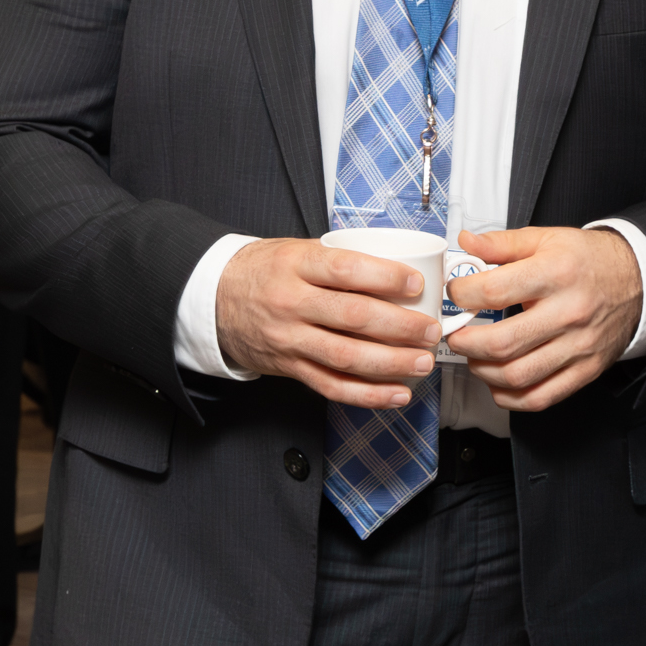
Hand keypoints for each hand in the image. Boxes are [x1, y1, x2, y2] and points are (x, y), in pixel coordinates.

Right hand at [215, 238, 440, 408]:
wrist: (214, 299)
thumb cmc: (264, 271)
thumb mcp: (295, 250)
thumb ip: (339, 260)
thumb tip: (398, 266)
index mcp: (296, 266)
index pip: (346, 270)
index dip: (385, 277)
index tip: (416, 283)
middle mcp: (292, 303)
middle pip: (353, 317)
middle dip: (400, 326)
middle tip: (430, 330)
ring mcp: (290, 340)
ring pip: (346, 357)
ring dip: (391, 363)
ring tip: (422, 362)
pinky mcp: (290, 368)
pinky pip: (332, 386)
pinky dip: (368, 394)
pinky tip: (396, 394)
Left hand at [445, 225, 644, 410]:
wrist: (636, 281)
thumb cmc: (587, 260)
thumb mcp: (546, 238)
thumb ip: (502, 243)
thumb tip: (466, 243)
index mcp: (556, 273)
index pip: (494, 292)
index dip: (462, 296)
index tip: (456, 294)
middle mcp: (569, 312)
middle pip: (502, 342)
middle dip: (465, 342)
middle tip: (456, 335)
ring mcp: (579, 346)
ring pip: (518, 375)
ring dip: (483, 371)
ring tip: (475, 357)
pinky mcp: (586, 370)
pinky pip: (541, 397)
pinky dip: (511, 397)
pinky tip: (498, 382)